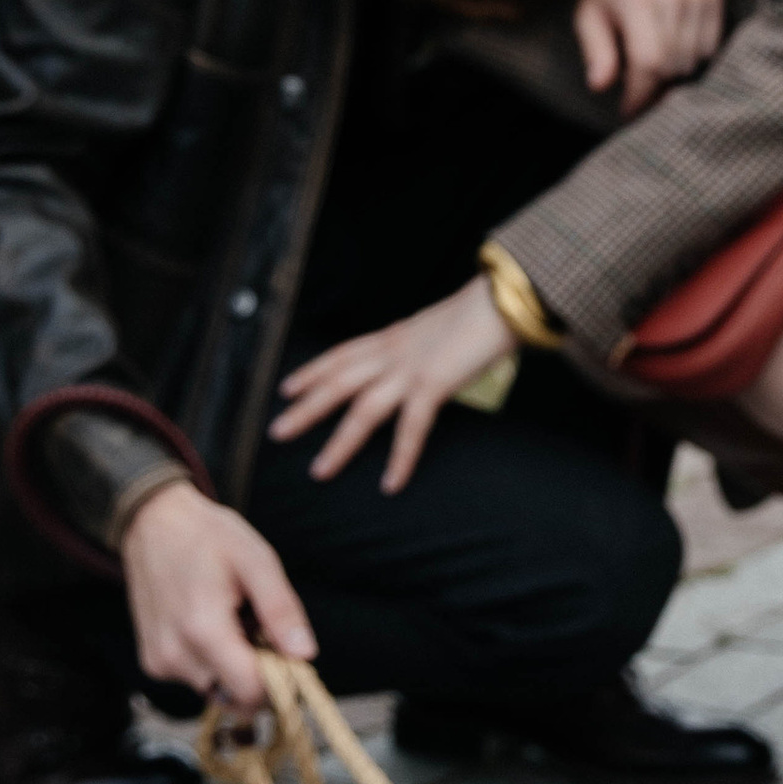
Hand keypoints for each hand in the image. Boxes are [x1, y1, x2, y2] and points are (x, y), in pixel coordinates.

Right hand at [119, 480, 312, 710]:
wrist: (152, 523)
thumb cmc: (208, 536)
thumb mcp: (257, 561)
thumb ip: (281, 610)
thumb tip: (305, 655)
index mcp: (203, 629)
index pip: (251, 692)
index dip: (279, 679)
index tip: (287, 652)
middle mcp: (175, 655)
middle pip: (235, 695)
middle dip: (257, 671)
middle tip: (257, 627)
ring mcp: (159, 662)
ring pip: (217, 690)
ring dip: (233, 666)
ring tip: (231, 620)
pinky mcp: (152, 663)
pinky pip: (196, 679)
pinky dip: (211, 662)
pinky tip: (208, 625)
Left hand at [267, 273, 513, 492]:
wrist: (505, 300)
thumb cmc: (482, 313)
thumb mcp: (439, 328)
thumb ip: (422, 344)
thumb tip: (420, 358)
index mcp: (395, 336)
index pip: (341, 354)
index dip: (312, 371)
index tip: (286, 388)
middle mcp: (394, 350)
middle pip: (337, 381)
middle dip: (306, 408)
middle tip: (277, 431)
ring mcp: (410, 368)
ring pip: (362, 409)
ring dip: (338, 443)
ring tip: (319, 471)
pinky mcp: (433, 383)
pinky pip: (411, 428)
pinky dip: (400, 458)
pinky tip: (390, 484)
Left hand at [576, 0, 723, 116]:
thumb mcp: (589, 16)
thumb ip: (596, 51)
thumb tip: (599, 86)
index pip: (648, 62)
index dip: (639, 95)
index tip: (627, 110)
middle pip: (672, 65)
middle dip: (653, 86)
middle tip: (636, 87)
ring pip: (693, 60)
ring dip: (673, 73)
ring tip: (652, 64)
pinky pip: (710, 47)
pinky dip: (692, 57)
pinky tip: (672, 48)